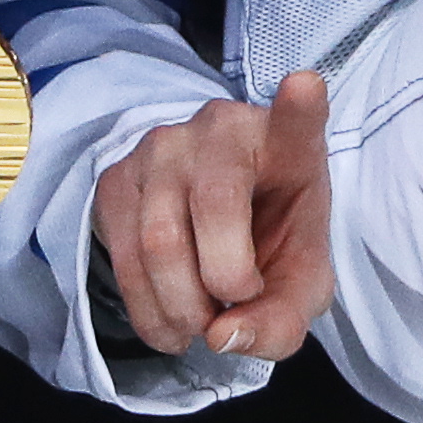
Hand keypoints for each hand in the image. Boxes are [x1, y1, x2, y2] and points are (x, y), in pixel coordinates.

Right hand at [94, 71, 332, 362]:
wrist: (217, 228)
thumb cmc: (272, 241)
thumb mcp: (299, 285)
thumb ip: (282, 319)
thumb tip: (224, 336)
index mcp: (286, 144)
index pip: (296, 119)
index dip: (299, 106)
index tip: (305, 86)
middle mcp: (221, 130)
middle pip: (214, 208)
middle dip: (222, 284)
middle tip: (233, 310)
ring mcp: (162, 146)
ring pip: (158, 240)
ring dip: (180, 307)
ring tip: (201, 322)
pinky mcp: (117, 176)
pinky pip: (121, 254)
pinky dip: (147, 308)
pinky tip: (171, 319)